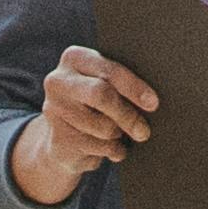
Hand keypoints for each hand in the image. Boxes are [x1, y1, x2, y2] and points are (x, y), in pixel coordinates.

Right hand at [6, 45, 158, 208]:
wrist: (63, 141)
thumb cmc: (94, 107)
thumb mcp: (105, 87)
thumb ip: (120, 86)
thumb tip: (151, 101)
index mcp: (75, 58)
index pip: (109, 71)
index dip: (134, 88)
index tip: (153, 103)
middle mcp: (58, 80)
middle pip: (102, 95)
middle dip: (128, 115)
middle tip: (143, 131)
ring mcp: (54, 109)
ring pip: (103, 126)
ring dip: (119, 136)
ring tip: (119, 135)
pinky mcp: (58, 138)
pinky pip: (98, 147)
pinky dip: (112, 151)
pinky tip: (110, 148)